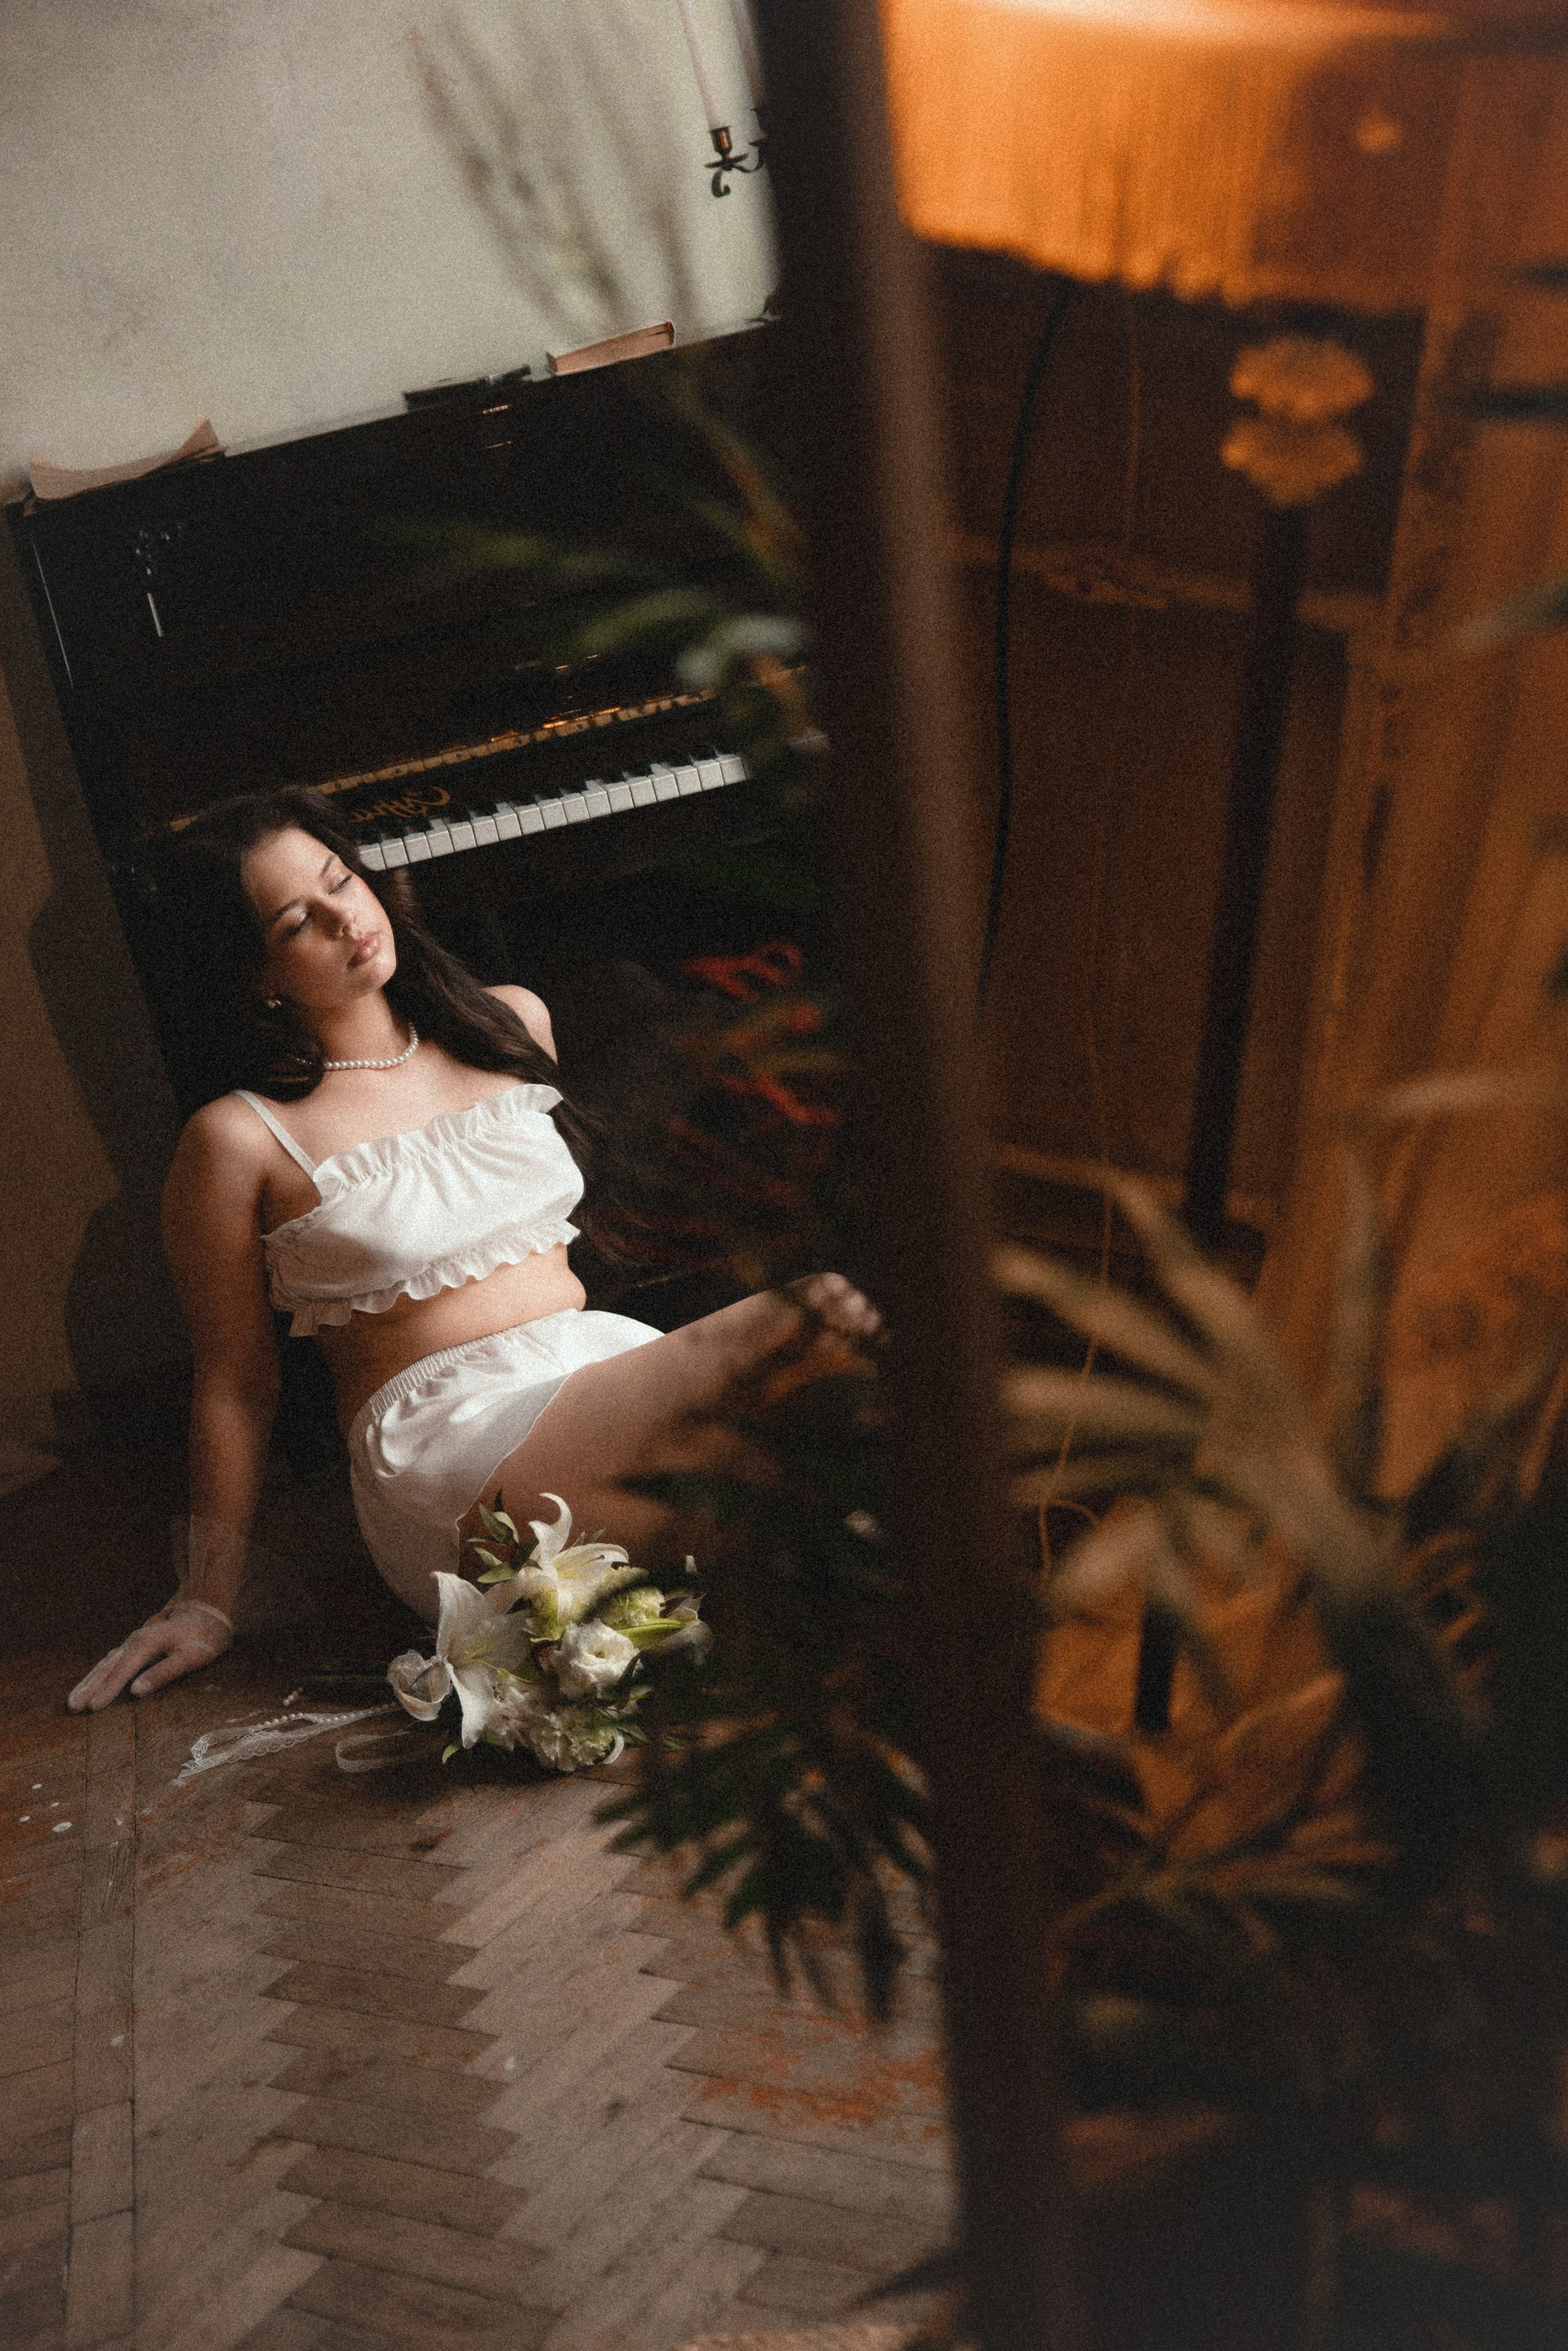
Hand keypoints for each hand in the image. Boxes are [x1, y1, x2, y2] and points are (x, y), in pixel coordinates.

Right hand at [67, 1600, 232, 1712]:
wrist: (207, 1613)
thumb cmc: (203, 1638)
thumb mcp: (191, 1656)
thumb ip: (164, 1672)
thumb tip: (135, 1691)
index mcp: (147, 1643)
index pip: (122, 1670)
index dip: (107, 1689)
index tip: (93, 1708)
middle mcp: (135, 1641)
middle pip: (107, 1666)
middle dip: (89, 1687)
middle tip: (72, 1706)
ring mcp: (133, 1643)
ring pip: (105, 1663)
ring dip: (89, 1681)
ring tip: (73, 1700)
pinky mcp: (135, 1647)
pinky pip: (111, 1661)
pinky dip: (98, 1674)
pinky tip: (90, 1683)